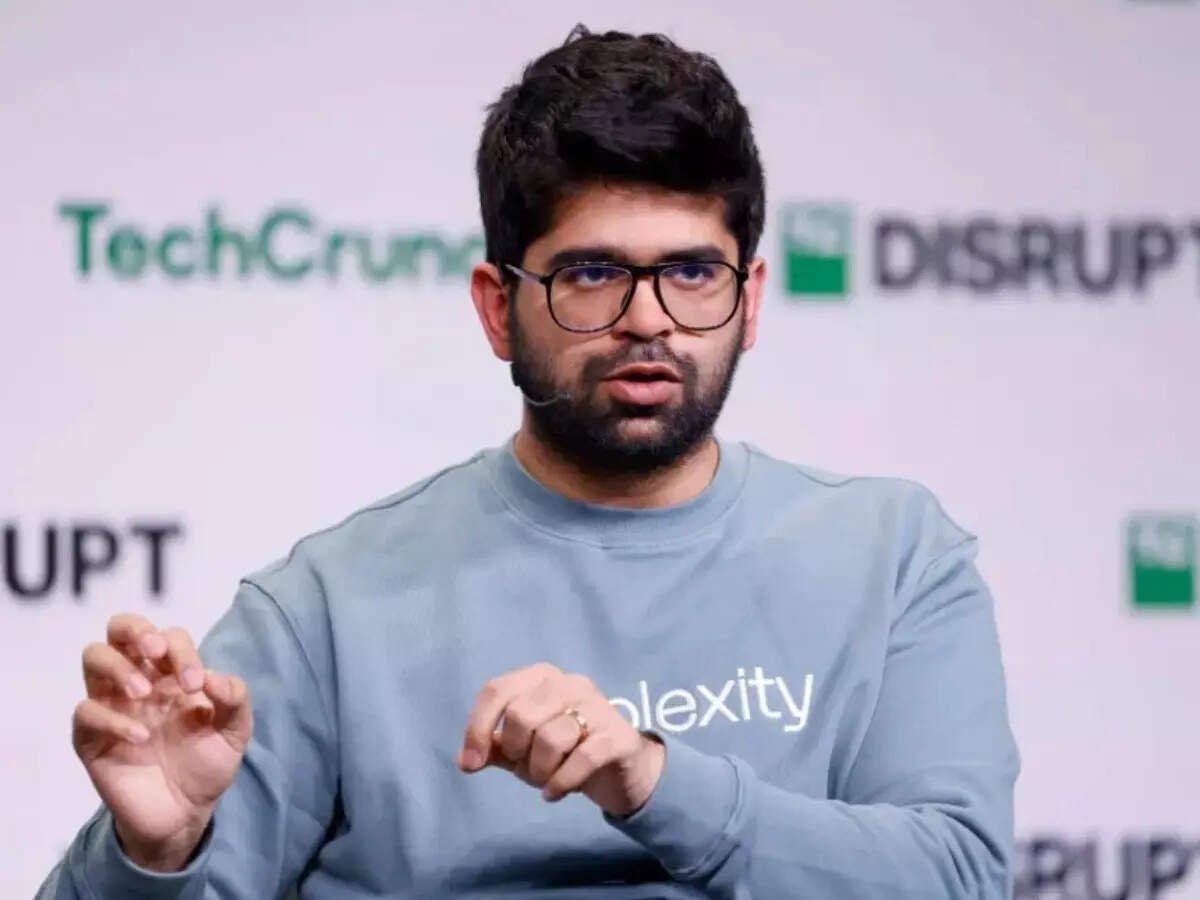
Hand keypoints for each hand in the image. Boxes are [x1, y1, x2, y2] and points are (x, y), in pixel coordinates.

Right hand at [72, 613, 252, 871]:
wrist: (185, 813)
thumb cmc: (207, 764)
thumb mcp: (235, 731)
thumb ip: (235, 699)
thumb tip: (212, 677)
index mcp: (172, 674)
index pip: (167, 636)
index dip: (181, 650)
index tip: (196, 684)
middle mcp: (139, 681)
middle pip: (119, 629)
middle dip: (134, 629)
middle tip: (155, 651)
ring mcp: (112, 706)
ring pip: (94, 658)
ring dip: (119, 667)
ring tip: (143, 694)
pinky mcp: (91, 738)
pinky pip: (85, 712)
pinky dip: (112, 719)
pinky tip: (141, 737)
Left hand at [457, 662, 664, 816]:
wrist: (621, 771)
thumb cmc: (564, 754)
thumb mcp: (522, 751)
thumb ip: (493, 748)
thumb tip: (465, 761)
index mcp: (541, 678)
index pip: (496, 691)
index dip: (477, 728)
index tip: (471, 763)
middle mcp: (570, 682)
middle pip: (521, 715)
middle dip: (516, 751)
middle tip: (527, 767)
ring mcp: (598, 706)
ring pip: (551, 738)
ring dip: (540, 771)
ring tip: (546, 779)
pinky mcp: (619, 736)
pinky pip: (582, 758)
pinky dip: (562, 782)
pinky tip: (556, 794)